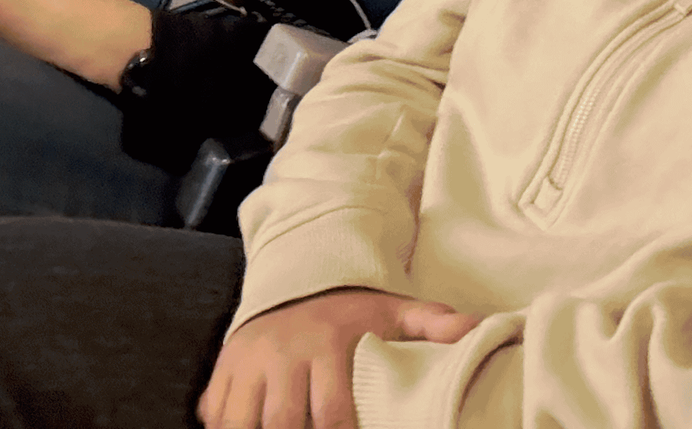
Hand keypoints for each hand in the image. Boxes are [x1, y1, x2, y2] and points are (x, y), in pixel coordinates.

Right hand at [203, 290, 479, 428]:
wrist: (294, 277)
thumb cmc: (349, 309)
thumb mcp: (391, 310)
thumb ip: (430, 322)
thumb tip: (477, 330)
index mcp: (326, 344)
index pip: (333, 410)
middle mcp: (284, 354)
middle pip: (284, 421)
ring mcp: (249, 363)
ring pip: (242, 420)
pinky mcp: (225, 369)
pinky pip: (215, 411)